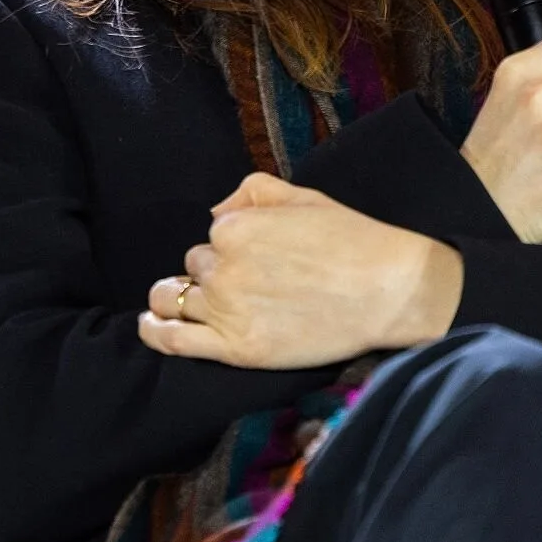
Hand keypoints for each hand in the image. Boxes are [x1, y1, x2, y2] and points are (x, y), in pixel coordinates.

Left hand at [137, 173, 464, 368]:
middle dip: (215, 272)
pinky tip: (151, 325)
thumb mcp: (304, 196)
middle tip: (253, 283)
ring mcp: (227, 310)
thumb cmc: (354, 241)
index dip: (233, 246)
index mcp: (235, 227)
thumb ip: (252, 192)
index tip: (261, 257)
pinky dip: (156, 331)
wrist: (390, 291)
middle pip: (197, 267)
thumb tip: (215, 212)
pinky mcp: (236, 349)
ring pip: (176, 299)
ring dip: (178, 297)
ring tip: (184, 301)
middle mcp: (223, 267)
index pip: (213, 235)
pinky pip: (174, 340)